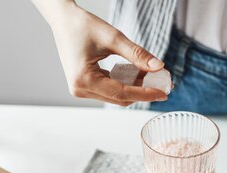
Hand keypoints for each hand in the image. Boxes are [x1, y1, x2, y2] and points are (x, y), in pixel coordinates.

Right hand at [33, 0, 166, 105]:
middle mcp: (80, 89)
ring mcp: (81, 89)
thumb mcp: (113, 38)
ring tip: (153, 77)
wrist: (63, 20)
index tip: (163, 91)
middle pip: (119, 98)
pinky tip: (138, 75)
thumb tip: (159, 67)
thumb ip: (137, 54)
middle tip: (163, 84)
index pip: (121, 93)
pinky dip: (125, 83)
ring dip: (135, 88)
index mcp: (84, 80)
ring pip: (116, 96)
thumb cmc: (82, 25)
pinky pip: (109, 90)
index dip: (145, 93)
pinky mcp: (84, 85)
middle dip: (142, 92)